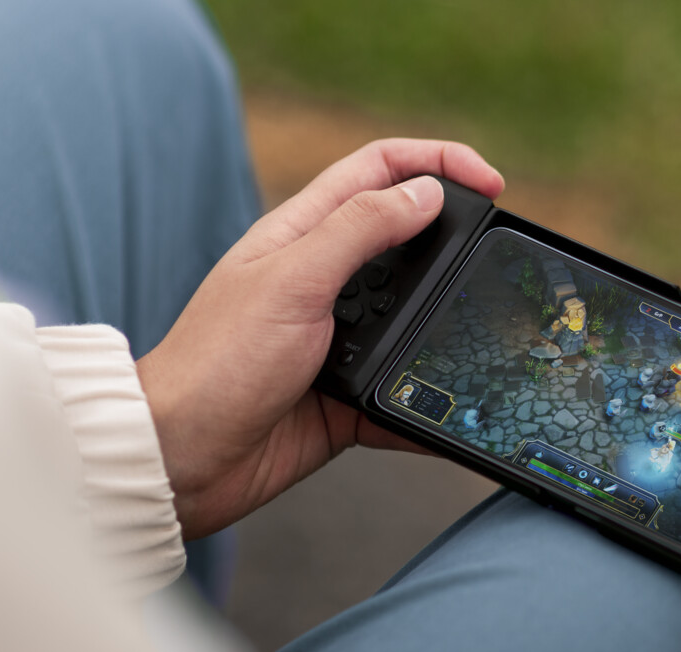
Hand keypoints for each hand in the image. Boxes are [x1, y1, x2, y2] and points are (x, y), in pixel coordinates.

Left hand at [135, 140, 503, 537]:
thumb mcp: (292, 280)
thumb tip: (427, 191)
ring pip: (415, 316)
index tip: (493, 184)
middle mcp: (323, 281)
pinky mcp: (348, 398)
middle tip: (499, 256)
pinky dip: (432, 398)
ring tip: (483, 329)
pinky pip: (407, 390)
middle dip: (457, 241)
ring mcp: (338, 341)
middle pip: (408, 239)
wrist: (181, 460)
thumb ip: (359, 230)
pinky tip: (454, 406)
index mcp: (303, 234)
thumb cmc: (217, 363)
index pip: (380, 171)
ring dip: (449, 321)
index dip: (438, 163)